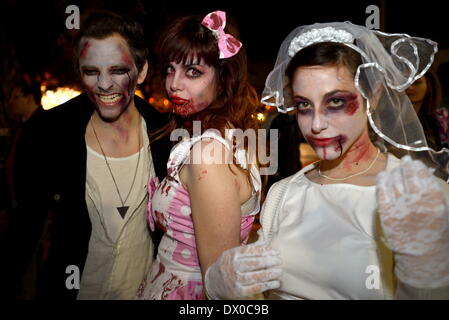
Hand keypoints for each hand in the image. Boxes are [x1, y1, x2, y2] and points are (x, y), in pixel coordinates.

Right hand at [204, 241, 282, 298]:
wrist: (212, 281)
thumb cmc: (228, 264)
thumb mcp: (234, 253)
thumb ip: (249, 249)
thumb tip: (266, 244)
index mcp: (233, 255)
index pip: (251, 251)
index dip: (265, 251)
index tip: (275, 251)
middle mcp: (233, 266)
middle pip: (255, 263)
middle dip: (269, 261)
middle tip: (279, 261)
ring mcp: (235, 279)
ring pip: (256, 276)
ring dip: (270, 274)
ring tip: (279, 271)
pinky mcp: (238, 291)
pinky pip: (255, 288)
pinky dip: (266, 285)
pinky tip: (274, 283)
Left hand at [376, 155, 448, 287]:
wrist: (422, 255)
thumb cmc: (435, 233)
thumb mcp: (443, 211)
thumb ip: (433, 192)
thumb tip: (425, 173)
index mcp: (433, 200)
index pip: (423, 176)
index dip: (418, 167)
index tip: (415, 163)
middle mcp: (415, 201)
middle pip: (407, 176)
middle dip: (406, 166)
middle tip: (405, 161)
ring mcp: (399, 207)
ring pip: (393, 182)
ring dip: (394, 172)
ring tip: (395, 170)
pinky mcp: (386, 213)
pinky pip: (381, 192)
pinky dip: (381, 181)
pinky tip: (382, 176)